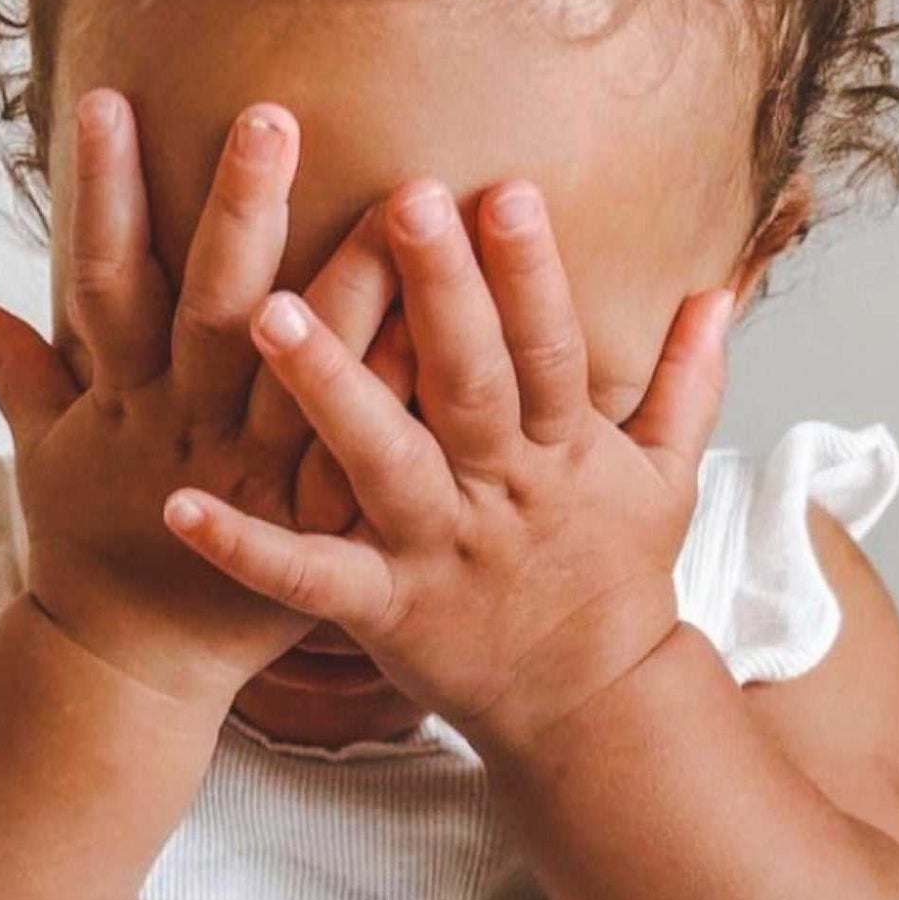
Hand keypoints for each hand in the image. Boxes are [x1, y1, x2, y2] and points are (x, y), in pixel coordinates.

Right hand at [0, 90, 414, 710]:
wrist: (130, 667)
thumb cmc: (91, 554)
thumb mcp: (46, 462)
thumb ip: (22, 378)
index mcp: (125, 401)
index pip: (105, 281)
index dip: (102, 196)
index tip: (106, 100)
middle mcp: (189, 430)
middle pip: (212, 310)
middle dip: (238, 214)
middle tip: (271, 116)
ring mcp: (256, 480)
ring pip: (303, 382)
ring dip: (348, 295)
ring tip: (399, 206)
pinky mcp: (314, 531)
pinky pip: (358, 464)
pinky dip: (397, 409)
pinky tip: (442, 344)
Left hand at [157, 175, 737, 746]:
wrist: (590, 710)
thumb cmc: (615, 588)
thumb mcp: (669, 484)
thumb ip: (686, 384)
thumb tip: (717, 290)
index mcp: (562, 452)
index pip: (549, 349)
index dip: (531, 273)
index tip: (504, 189)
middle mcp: (497, 491)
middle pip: (468, 383)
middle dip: (440, 293)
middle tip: (399, 200)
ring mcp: (436, 552)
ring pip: (382, 461)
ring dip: (330, 389)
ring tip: (271, 312)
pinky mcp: (382, 611)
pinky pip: (306, 577)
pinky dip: (246, 548)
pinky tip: (182, 508)